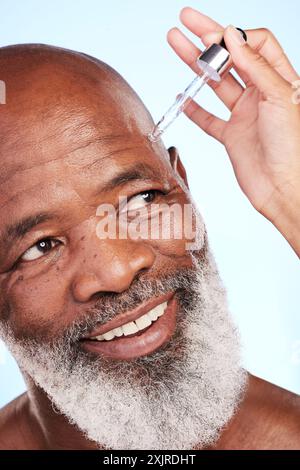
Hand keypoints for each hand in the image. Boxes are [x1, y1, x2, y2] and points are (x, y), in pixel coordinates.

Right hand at [167, 7, 299, 255]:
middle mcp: (260, 94)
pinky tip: (182, 96)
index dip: (236, 37)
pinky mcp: (231, 136)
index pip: (256, 45)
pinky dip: (194, 109)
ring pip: (216, 84)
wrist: (282, 188)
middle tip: (186, 20)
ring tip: (176, 44)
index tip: (218, 37)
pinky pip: (208, 119)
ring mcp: (244, 115)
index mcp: (279, 80)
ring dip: (195, 65)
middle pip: (231, 58)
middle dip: (208, 38)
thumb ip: (255, 66)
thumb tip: (233, 36)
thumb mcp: (278, 97)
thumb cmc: (291, 146)